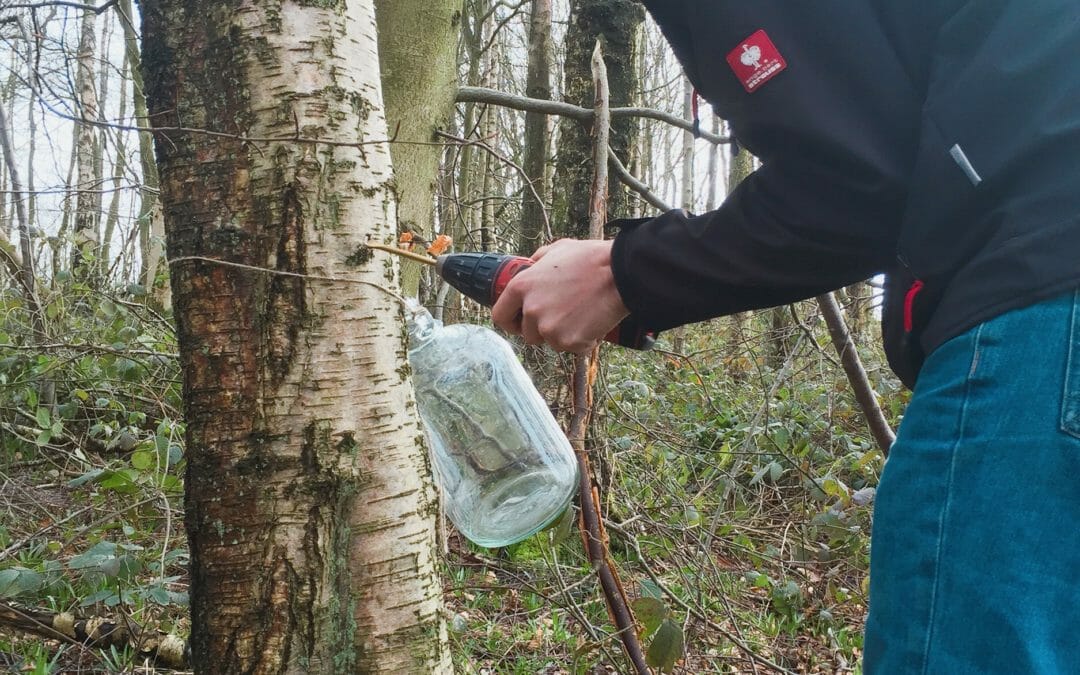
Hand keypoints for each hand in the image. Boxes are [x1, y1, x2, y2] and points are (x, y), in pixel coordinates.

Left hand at [492, 239, 629, 352]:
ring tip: (582, 314)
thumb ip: (537, 261)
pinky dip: (583, 340)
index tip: (521, 323)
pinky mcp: (568, 341)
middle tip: (564, 315)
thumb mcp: (556, 249)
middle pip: (528, 334)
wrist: (620, 274)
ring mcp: (549, 328)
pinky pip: (572, 348)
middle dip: (543, 329)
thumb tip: (530, 266)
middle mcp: (531, 310)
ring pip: (551, 342)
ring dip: (563, 334)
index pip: (500, 316)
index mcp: (521, 286)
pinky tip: (593, 321)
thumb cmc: (591, 259)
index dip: (511, 321)